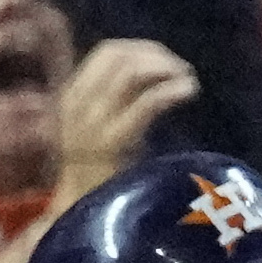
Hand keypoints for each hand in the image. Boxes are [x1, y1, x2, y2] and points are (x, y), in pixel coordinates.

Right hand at [55, 36, 199, 194]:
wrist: (79, 214)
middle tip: (181, 69)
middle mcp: (79, 103)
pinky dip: (172, 89)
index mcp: (72, 96)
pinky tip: (188, 92)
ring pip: (132, 72)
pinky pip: (147, 101)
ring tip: (187, 80)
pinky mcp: (114, 140)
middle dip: (158, 56)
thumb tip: (153, 71)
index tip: (165, 60)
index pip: (107, 51)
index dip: (141, 48)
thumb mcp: (96, 128)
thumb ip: (115, 100)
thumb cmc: (95, 174)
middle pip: (121, 56)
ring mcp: (94, 122)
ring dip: (166, 69)